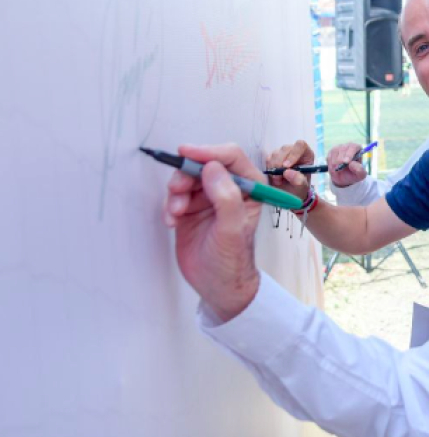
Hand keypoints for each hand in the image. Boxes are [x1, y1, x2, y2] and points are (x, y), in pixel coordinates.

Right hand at [164, 143, 262, 321]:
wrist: (216, 285)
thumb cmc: (232, 260)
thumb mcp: (232, 229)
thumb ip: (226, 197)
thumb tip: (211, 168)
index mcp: (250, 187)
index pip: (230, 157)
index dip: (208, 152)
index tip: (186, 153)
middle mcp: (230, 188)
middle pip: (204, 165)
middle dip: (187, 175)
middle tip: (176, 190)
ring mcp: (209, 198)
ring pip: (187, 179)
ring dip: (176, 193)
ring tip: (175, 213)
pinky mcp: (190, 209)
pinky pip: (176, 196)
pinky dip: (170, 205)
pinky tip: (172, 222)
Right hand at [267, 140, 314, 200]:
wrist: (290, 194)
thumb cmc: (299, 188)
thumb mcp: (302, 187)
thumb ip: (298, 180)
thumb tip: (287, 172)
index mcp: (306, 154)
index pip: (300, 146)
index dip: (293, 154)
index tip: (286, 167)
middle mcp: (295, 151)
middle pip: (285, 149)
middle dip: (280, 164)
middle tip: (279, 179)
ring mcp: (284, 153)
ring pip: (275, 154)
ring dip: (274, 168)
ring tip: (279, 181)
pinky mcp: (274, 158)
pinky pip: (268, 159)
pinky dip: (269, 169)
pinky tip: (274, 177)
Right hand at [327, 142, 368, 187]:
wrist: (344, 177)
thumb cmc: (354, 174)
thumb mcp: (360, 175)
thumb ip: (359, 170)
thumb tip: (352, 164)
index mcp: (357, 149)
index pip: (353, 147)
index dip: (349, 154)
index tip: (346, 162)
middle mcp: (348, 146)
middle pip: (342, 149)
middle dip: (340, 159)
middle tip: (339, 168)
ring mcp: (339, 148)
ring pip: (335, 152)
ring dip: (335, 164)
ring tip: (338, 171)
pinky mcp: (331, 152)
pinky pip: (329, 157)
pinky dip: (331, 165)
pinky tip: (335, 169)